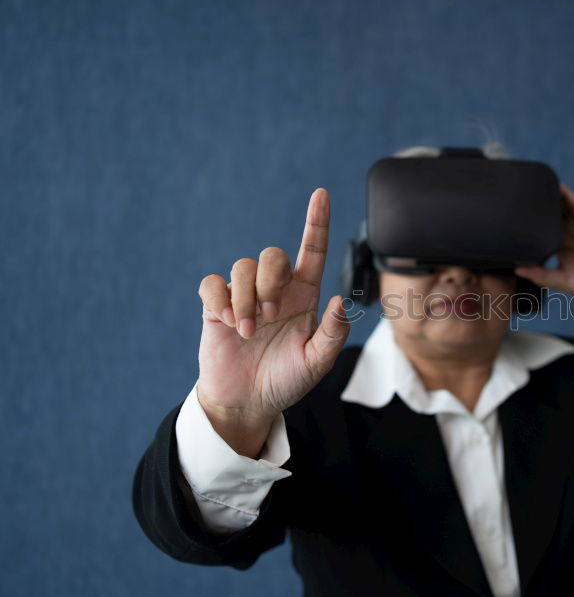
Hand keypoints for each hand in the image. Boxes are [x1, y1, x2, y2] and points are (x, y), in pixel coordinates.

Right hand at [195, 188, 350, 456]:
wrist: (249, 402)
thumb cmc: (287, 380)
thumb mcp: (318, 363)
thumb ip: (333, 333)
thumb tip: (340, 301)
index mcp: (305, 296)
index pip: (313, 251)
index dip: (316, 221)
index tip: (321, 194)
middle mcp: (275, 290)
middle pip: (272, 254)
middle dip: (270, 280)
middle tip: (270, 316)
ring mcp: (245, 296)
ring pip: (242, 268)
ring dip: (246, 300)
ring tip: (249, 332)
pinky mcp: (216, 307)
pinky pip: (212, 284)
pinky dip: (219, 300)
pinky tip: (228, 323)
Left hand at [514, 183, 573, 315]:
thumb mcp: (561, 281)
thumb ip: (541, 275)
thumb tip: (517, 270)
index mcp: (557, 246)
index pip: (538, 230)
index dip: (526, 223)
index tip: (508, 216)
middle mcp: (567, 232)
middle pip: (547, 214)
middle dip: (534, 205)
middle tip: (515, 194)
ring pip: (560, 205)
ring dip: (548, 195)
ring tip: (531, 185)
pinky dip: (565, 194)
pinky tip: (554, 186)